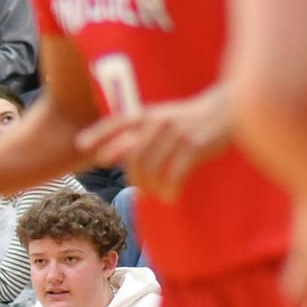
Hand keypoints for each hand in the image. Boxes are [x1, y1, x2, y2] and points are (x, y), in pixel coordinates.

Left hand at [77, 91, 228, 201]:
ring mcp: (176, 132)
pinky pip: (174, 174)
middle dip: (134, 179)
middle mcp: (158, 121)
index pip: (117, 122)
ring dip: (151, 188)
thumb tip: (108, 158)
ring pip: (152, 168)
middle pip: (133, 157)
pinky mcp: (194, 145)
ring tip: (156, 196)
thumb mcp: (160, 119)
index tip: (82, 146)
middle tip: (141, 192)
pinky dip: (169, 190)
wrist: (225, 109)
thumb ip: (136, 135)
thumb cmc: (188, 120)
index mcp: (148, 114)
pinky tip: (170, 198)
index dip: (98, 133)